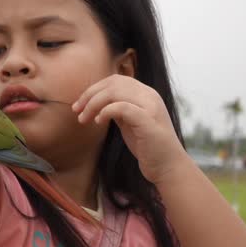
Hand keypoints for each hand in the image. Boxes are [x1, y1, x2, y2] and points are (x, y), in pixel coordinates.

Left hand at [72, 74, 187, 182]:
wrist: (168, 166)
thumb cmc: (147, 146)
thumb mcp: (130, 122)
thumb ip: (118, 108)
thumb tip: (97, 101)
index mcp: (145, 94)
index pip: (115, 80)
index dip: (93, 89)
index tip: (79, 105)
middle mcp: (149, 96)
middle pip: (113, 83)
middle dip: (90, 95)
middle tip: (76, 111)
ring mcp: (150, 107)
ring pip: (115, 92)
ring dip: (94, 104)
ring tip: (84, 119)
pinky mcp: (148, 121)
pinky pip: (122, 107)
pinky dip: (106, 112)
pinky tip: (98, 122)